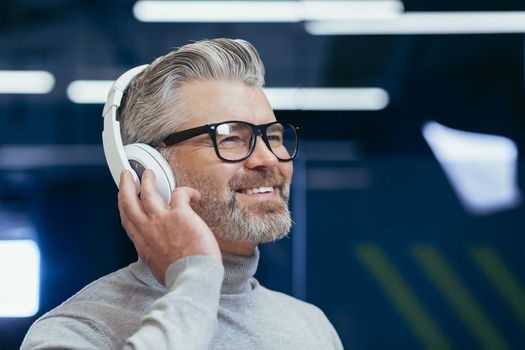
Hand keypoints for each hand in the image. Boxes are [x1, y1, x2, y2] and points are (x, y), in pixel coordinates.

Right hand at [118, 169, 221, 284]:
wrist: (192, 278)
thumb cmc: (180, 277)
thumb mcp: (157, 268)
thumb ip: (155, 255)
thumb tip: (160, 252)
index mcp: (143, 244)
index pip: (128, 220)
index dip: (123, 206)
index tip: (123, 198)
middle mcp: (148, 229)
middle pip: (129, 201)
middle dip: (126, 185)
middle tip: (127, 175)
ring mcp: (162, 220)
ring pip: (149, 192)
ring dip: (148, 179)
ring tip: (149, 173)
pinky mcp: (180, 214)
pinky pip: (180, 193)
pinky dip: (187, 191)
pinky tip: (194, 194)